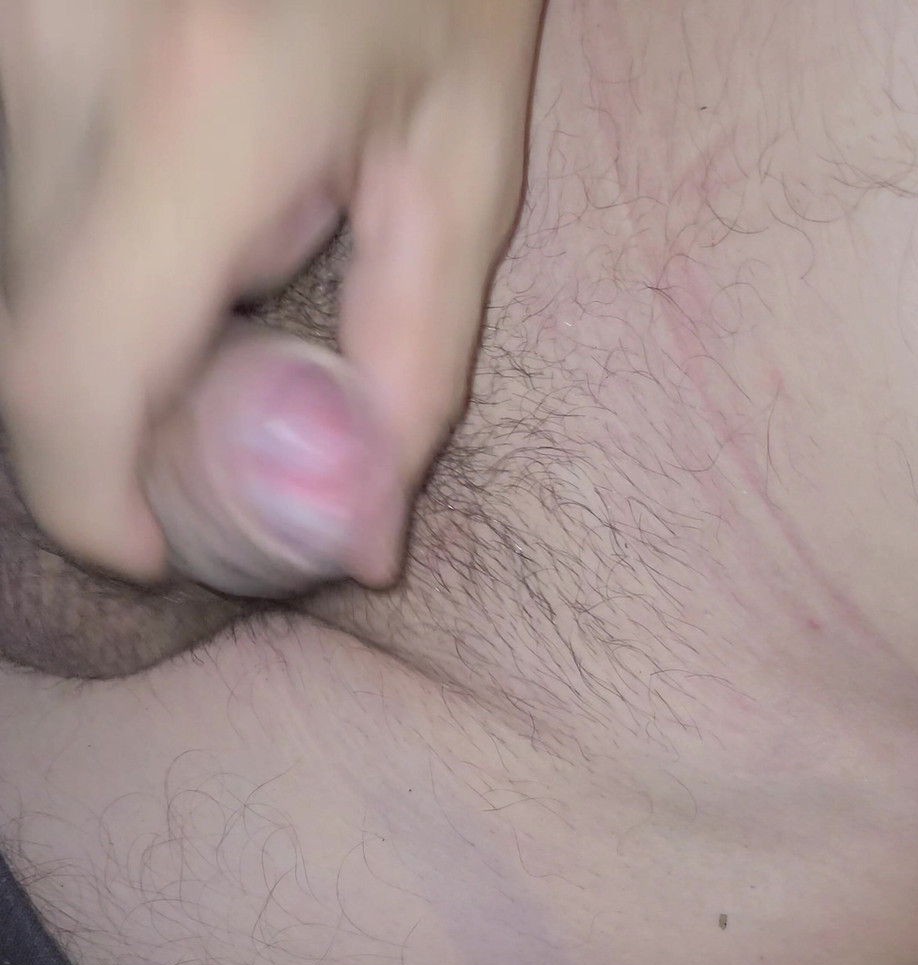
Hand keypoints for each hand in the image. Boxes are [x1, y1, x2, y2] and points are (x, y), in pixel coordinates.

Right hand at [0, 0, 541, 589]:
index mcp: (194, 114)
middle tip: (213, 400)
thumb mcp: (459, 162)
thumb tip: (354, 546)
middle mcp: (55, 60)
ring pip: (10, 266)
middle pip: (24, 335)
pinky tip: (170, 200)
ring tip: (213, 258)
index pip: (61, 382)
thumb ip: (410, 369)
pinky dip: (81, 245)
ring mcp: (4, 29)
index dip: (88, 504)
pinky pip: (11, 191)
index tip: (151, 544)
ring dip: (96, 317)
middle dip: (111, 414)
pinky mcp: (0, 25)